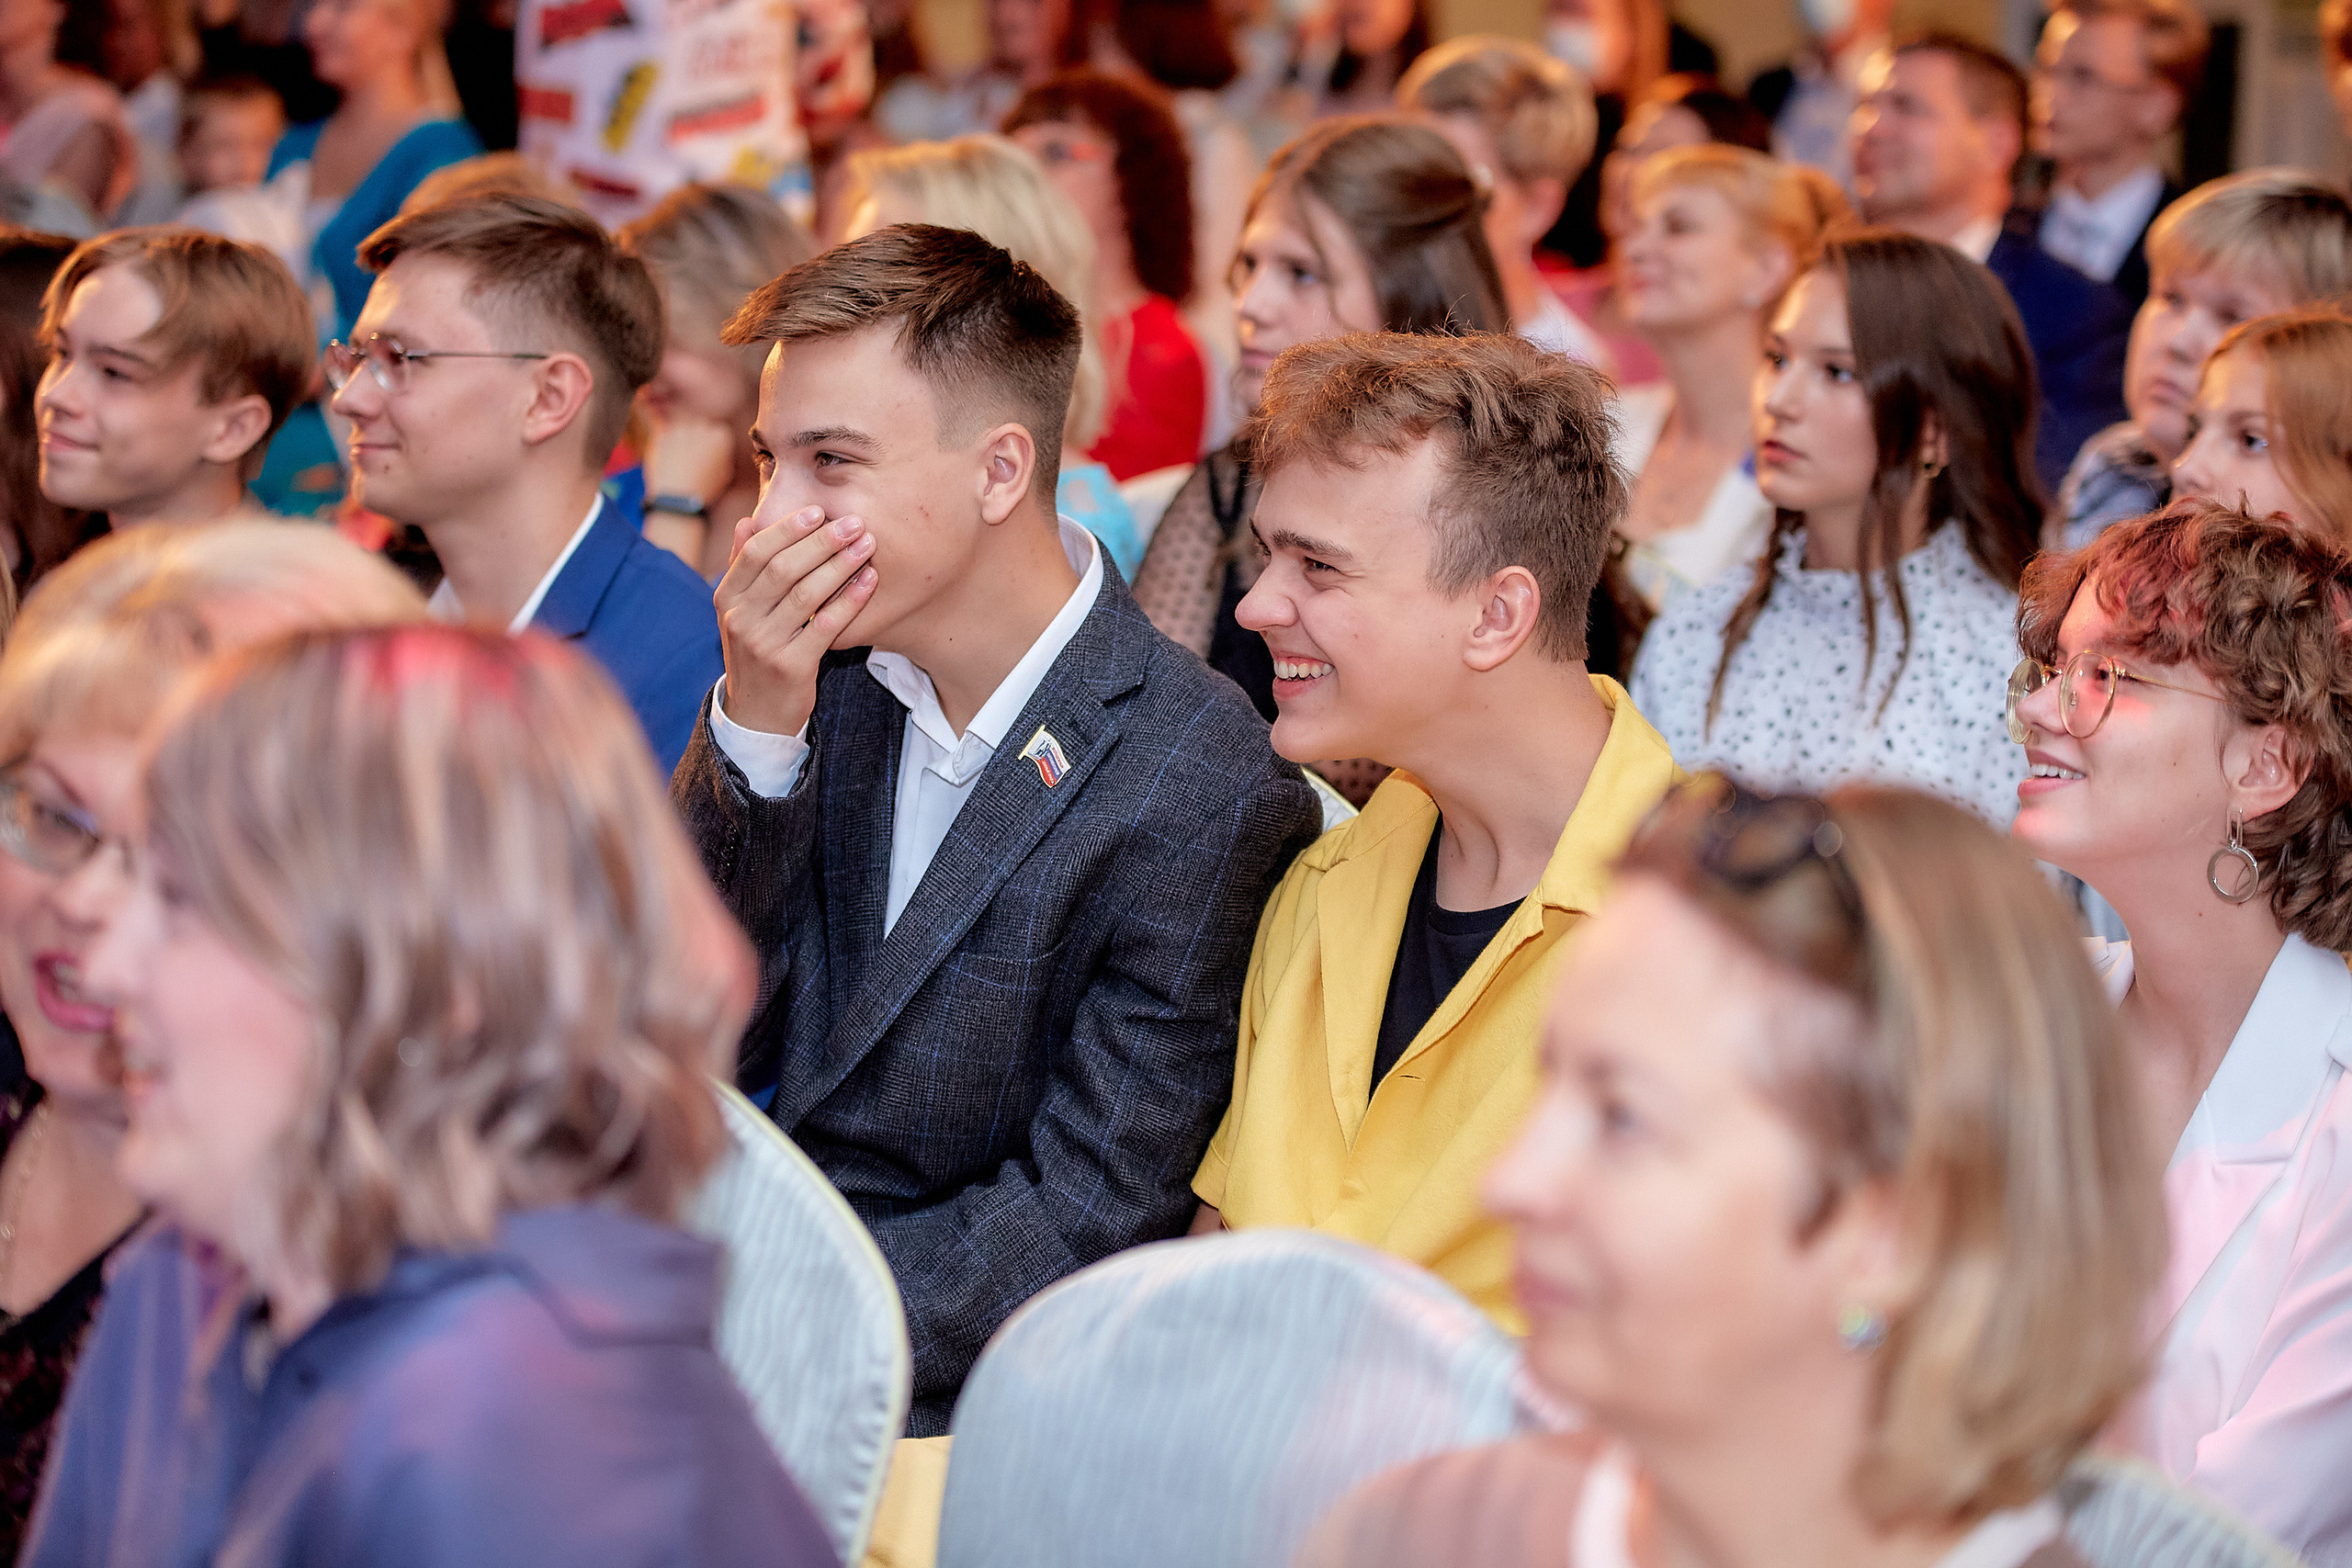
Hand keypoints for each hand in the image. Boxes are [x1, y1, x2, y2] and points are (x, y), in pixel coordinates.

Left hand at [643, 409, 738, 505]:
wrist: (678, 498)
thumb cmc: (705, 489)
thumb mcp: (725, 474)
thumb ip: (723, 457)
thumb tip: (718, 451)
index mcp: (720, 437)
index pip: (719, 432)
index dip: (714, 445)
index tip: (710, 456)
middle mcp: (701, 428)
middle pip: (700, 427)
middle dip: (698, 438)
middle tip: (694, 457)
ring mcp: (681, 430)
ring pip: (683, 428)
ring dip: (683, 439)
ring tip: (681, 460)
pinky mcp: (664, 435)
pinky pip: (667, 435)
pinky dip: (668, 444)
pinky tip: (670, 460)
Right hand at [714, 501, 877, 737]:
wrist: (756, 714)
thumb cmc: (756, 650)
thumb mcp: (738, 611)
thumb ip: (742, 567)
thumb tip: (746, 521)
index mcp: (726, 599)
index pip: (755, 552)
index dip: (787, 529)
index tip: (817, 511)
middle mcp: (740, 620)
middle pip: (783, 569)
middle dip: (822, 542)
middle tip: (853, 523)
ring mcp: (764, 645)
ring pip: (807, 594)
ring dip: (841, 565)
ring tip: (866, 545)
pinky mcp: (791, 666)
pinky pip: (826, 625)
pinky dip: (850, 600)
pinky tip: (869, 582)